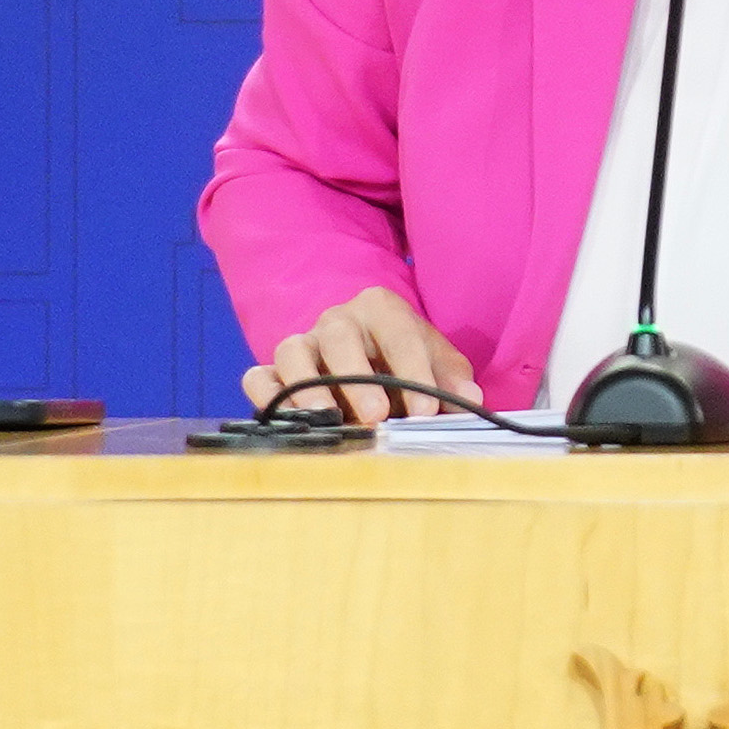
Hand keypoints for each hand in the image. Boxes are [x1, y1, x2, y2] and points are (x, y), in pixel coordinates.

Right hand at [245, 285, 469, 424]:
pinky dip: (267, 396)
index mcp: (380, 308)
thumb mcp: (436, 362)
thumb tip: (470, 399)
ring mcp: (302, 343)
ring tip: (328, 419)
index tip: (427, 412)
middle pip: (339, 336)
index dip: (414, 370)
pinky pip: (258, 376)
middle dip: (358, 378)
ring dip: (307, 386)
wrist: (370, 358)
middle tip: (377, 416)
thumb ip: (452, 379)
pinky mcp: (275, 371)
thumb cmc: (405, 360)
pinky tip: (285, 420)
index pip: (398, 332)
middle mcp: (336, 321)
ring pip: (291, 351)